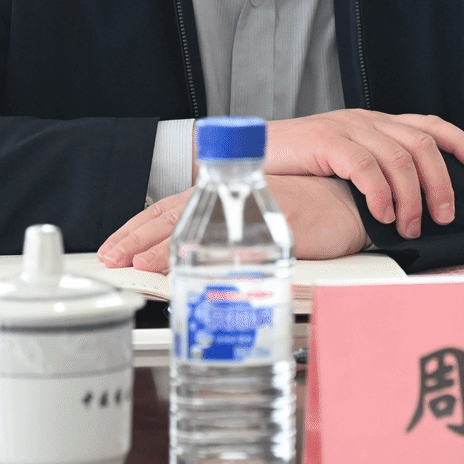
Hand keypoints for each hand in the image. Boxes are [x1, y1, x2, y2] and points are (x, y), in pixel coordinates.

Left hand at [96, 175, 368, 272]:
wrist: (353, 203)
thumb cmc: (310, 214)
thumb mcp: (260, 223)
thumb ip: (228, 236)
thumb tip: (191, 260)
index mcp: (224, 198)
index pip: (170, 211)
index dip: (139, 229)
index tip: (114, 249)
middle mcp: (232, 201)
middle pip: (174, 216)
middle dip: (138, 239)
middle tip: (110, 260)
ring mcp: (252, 210)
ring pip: (197, 225)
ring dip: (162, 246)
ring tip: (135, 265)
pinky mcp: (274, 225)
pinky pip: (236, 242)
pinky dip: (210, 254)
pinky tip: (188, 265)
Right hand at [264, 110, 463, 238]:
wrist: (247, 155)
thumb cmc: (295, 168)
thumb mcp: (343, 167)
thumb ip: (374, 174)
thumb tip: (413, 203)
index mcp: (374, 124)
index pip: (429, 125)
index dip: (460, 142)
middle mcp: (365, 121)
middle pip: (422, 144)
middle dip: (441, 183)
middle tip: (442, 217)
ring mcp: (346, 128)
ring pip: (399, 158)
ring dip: (412, 198)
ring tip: (409, 226)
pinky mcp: (325, 140)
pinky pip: (366, 166)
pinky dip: (381, 194)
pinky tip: (382, 216)